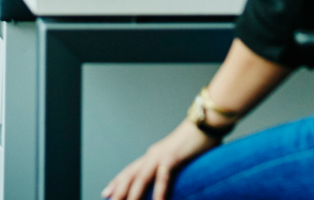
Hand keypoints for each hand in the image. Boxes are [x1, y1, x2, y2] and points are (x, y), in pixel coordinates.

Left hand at [103, 118, 218, 199]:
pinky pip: (163, 177)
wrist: (206, 122)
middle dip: (119, 190)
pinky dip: (159, 191)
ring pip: (141, 178)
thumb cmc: (197, 142)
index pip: (130, 171)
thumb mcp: (180, 158)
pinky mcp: (172, 157)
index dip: (117, 182)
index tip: (106, 193)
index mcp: (153, 155)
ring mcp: (161, 156)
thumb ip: (171, 169)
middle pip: (130, 176)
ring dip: (132, 194)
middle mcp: (152, 155)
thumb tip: (170, 180)